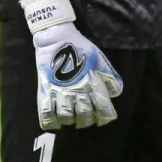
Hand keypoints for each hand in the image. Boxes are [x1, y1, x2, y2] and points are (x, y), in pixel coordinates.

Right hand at [21, 0, 123, 129]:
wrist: (56, 38)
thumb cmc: (80, 47)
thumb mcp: (99, 59)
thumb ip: (109, 76)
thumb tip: (116, 92)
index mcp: (92, 82)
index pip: (103, 107)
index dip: (105, 116)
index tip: (104, 119)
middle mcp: (77, 90)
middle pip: (84, 115)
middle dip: (87, 120)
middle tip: (86, 118)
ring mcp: (60, 91)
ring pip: (66, 116)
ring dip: (70, 120)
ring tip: (71, 118)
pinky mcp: (45, 90)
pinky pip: (45, 112)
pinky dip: (50, 122)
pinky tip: (55, 123)